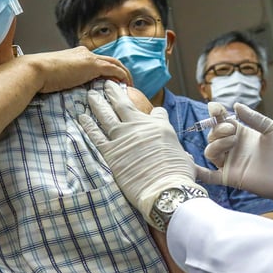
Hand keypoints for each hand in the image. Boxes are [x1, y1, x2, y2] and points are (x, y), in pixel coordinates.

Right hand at [21, 46, 131, 93]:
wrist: (35, 71)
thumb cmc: (40, 77)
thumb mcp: (57, 77)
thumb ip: (67, 79)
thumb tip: (69, 89)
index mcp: (76, 54)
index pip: (97, 61)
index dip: (106, 70)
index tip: (112, 82)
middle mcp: (84, 53)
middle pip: (108, 60)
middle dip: (119, 70)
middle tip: (125, 83)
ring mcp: (89, 58)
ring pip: (114, 63)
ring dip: (123, 73)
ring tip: (129, 85)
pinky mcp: (92, 65)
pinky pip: (114, 69)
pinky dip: (122, 75)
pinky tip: (126, 84)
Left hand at [78, 80, 199, 225]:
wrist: (165, 189)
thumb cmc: (178, 176)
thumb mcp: (186, 158)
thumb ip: (181, 154)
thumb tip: (191, 161)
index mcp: (160, 126)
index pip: (157, 113)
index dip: (154, 112)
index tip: (151, 111)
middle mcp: (140, 126)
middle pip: (123, 104)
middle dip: (114, 92)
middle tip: (107, 83)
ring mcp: (123, 137)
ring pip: (106, 114)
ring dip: (97, 102)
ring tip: (91, 93)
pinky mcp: (111, 152)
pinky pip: (96, 135)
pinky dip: (88, 125)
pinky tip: (81, 117)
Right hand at [197, 102, 272, 227]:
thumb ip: (255, 118)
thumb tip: (236, 106)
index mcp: (243, 134)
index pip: (222, 121)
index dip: (216, 113)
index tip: (214, 106)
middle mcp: (235, 148)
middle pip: (213, 135)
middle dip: (218, 128)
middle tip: (233, 129)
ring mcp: (232, 163)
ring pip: (210, 151)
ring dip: (216, 143)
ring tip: (233, 141)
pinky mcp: (231, 177)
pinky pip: (210, 176)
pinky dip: (199, 172)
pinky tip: (192, 166)